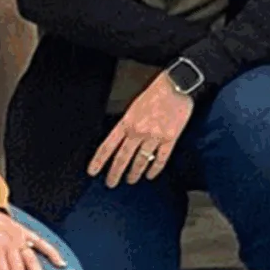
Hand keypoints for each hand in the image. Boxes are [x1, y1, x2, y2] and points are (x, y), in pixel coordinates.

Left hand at [89, 71, 194, 185]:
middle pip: (122, 157)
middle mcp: (138, 132)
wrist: (177, 85)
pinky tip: (151, 175)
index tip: (93, 171)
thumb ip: (128, 123)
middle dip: (115, 173)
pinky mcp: (170, 139)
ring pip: (141, 161)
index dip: (99, 161)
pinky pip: (161, 159)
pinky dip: (155, 169)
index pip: (107, 146)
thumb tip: (122, 139)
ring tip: (131, 180)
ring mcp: (154, 137)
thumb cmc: (156, 91)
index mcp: (127, 122)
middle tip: (111, 184)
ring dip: (134, 173)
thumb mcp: (134, 105)